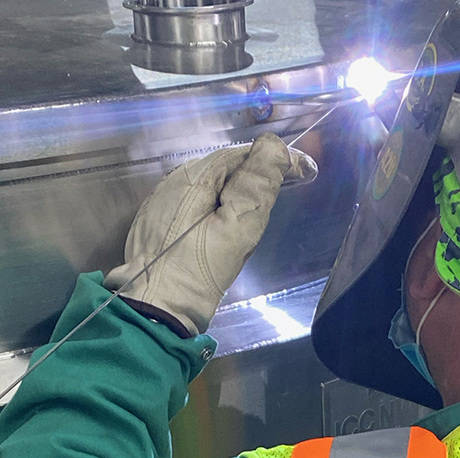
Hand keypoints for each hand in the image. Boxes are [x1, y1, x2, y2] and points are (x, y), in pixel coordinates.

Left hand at [104, 134, 316, 334]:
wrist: (156, 309)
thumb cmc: (199, 271)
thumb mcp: (236, 229)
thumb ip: (256, 185)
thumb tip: (274, 146)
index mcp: (194, 176)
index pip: (241, 155)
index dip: (273, 160)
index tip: (303, 170)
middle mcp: (174, 180)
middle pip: (224, 168)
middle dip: (255, 173)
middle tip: (290, 183)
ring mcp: (162, 201)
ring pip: (209, 185)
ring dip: (235, 189)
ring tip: (261, 203)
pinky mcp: (157, 222)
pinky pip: (194, 203)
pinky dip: (216, 205)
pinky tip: (226, 222)